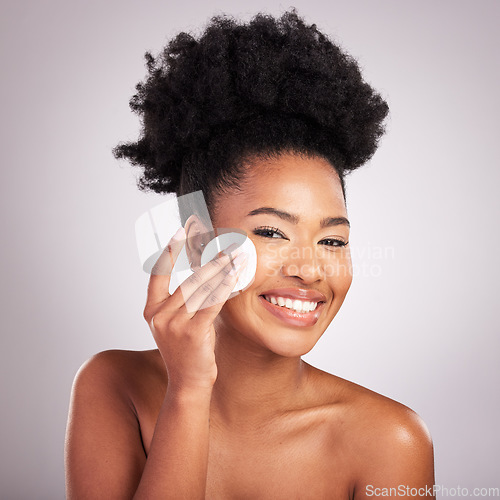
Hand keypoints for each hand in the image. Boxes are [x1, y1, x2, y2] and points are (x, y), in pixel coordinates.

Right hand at [143, 227, 246, 391]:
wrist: (189, 384)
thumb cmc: (187, 352)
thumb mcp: (177, 324)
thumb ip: (183, 301)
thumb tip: (202, 273)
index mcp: (151, 311)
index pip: (157, 274)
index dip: (168, 251)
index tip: (179, 231)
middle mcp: (159, 315)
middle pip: (188, 280)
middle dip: (209, 261)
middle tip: (224, 244)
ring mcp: (173, 324)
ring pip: (201, 289)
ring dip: (221, 271)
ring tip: (235, 256)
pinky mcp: (192, 332)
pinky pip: (211, 303)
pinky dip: (225, 288)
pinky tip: (235, 276)